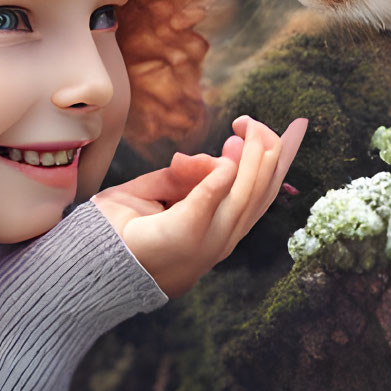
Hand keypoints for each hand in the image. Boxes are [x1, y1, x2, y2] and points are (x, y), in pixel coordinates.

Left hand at [92, 116, 307, 297]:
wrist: (94, 268)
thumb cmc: (119, 232)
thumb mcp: (154, 192)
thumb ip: (183, 175)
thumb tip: (212, 157)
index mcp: (219, 229)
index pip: (263, 190)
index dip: (282, 159)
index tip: (296, 126)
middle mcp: (222, 238)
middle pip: (262, 190)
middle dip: (269, 149)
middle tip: (254, 122)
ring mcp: (207, 242)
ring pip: (244, 194)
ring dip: (250, 157)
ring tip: (245, 129)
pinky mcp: (185, 236)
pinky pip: (209, 200)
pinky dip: (218, 177)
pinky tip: (224, 159)